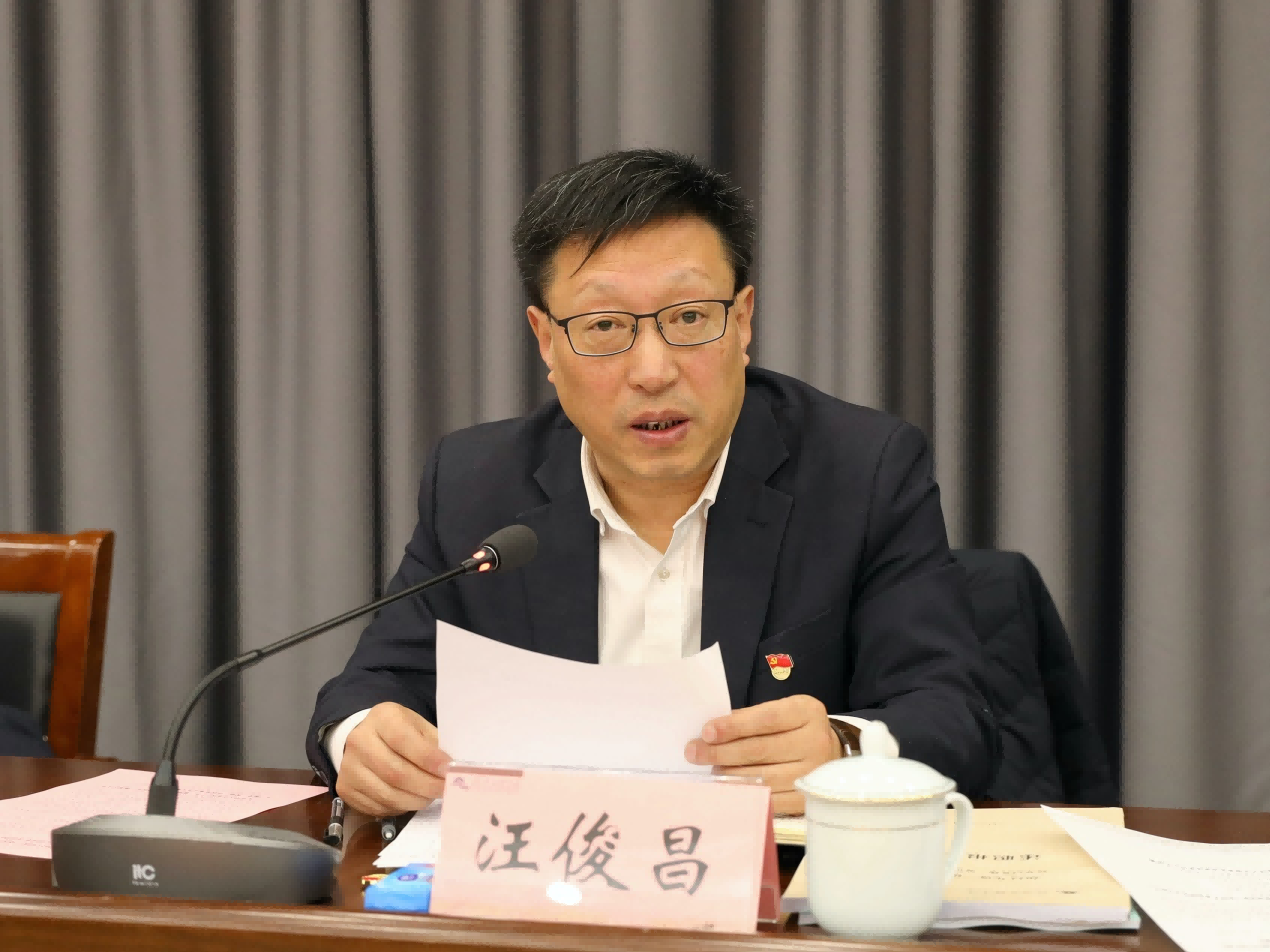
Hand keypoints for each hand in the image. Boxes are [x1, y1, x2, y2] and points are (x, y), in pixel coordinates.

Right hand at [335, 702, 450, 816]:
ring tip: (431, 796)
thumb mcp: (418, 726)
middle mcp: (359, 740)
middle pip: (396, 773)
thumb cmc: (400, 731)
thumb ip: (435, 744)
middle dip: (426, 786)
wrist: (365, 738)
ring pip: (388, 794)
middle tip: (445, 790)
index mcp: (382, 717)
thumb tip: (453, 770)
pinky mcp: (345, 788)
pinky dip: (400, 807)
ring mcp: (349, 767)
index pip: (404, 740)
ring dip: (416, 800)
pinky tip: (411, 799)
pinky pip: (378, 806)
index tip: (449, 770)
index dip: (429, 759)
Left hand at [684, 695, 841, 814]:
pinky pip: (770, 800)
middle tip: (694, 752)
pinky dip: (745, 796)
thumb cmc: (795, 728)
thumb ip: (751, 718)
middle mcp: (814, 742)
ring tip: (708, 771)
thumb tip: (711, 733)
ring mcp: (813, 774)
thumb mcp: (781, 711)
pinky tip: (727, 790)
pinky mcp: (807, 800)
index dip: (734, 726)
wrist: (831, 754)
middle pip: (760, 749)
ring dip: (729, 775)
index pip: (766, 719)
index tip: (706, 732)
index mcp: (806, 712)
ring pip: (762, 777)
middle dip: (721, 751)